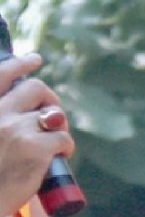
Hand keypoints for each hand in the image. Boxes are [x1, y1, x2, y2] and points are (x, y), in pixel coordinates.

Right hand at [0, 54, 74, 216]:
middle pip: (36, 88)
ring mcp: (15, 128)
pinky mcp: (35, 146)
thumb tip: (31, 109)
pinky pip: (63, 137)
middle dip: (50, 99)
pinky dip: (66, 147)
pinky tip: (59, 157)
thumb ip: (1, 118)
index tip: (35, 59)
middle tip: (52, 117)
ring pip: (54, 114)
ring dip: (58, 127)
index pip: (1, 74)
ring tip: (52, 144)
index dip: (20, 64)